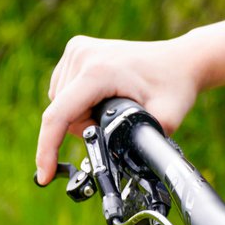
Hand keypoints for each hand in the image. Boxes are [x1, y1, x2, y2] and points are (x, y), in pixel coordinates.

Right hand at [35, 33, 202, 184]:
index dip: (47, 150)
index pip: (59, 115)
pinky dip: (78, 101)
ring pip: (60, 102)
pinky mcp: (77, 49)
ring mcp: (79, 49)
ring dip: (80, 115)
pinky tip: (104, 96)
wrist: (181, 60)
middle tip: (116, 123)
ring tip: (113, 106)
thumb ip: (143, 144)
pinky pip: (63, 89)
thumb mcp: (166, 120)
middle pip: (61, 113)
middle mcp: (84, 55)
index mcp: (100, 72)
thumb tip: (127, 166)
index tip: (44, 176)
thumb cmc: (175, 87)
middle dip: (84, 128)